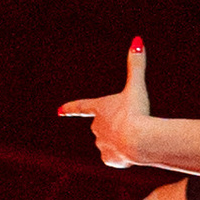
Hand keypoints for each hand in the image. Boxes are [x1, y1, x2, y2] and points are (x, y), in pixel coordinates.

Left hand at [59, 36, 157, 170]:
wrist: (139, 140)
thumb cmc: (136, 112)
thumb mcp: (137, 86)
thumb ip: (136, 64)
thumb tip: (138, 40)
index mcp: (99, 109)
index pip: (81, 107)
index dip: (71, 108)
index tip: (60, 110)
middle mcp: (96, 127)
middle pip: (102, 126)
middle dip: (114, 126)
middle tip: (130, 124)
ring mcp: (101, 144)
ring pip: (110, 142)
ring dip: (121, 141)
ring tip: (134, 138)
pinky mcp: (109, 159)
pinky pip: (116, 158)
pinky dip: (123, 156)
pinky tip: (132, 152)